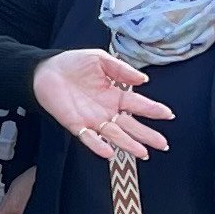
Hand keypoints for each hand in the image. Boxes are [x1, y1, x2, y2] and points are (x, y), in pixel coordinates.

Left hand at [34, 49, 172, 160]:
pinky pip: (88, 138)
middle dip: (147, 135)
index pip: (138, 105)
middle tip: (163, 144)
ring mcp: (92, 119)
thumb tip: (143, 79)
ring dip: (128, 144)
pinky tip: (108, 152)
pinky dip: (98, 145)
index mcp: (115, 95)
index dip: (153, 110)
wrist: (45, 70)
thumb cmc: (74, 64)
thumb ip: (121, 70)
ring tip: (144, 153)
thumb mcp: (100, 60)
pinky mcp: (76, 124)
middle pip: (130, 126)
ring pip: (114, 135)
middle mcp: (107, 110)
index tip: (168, 115)